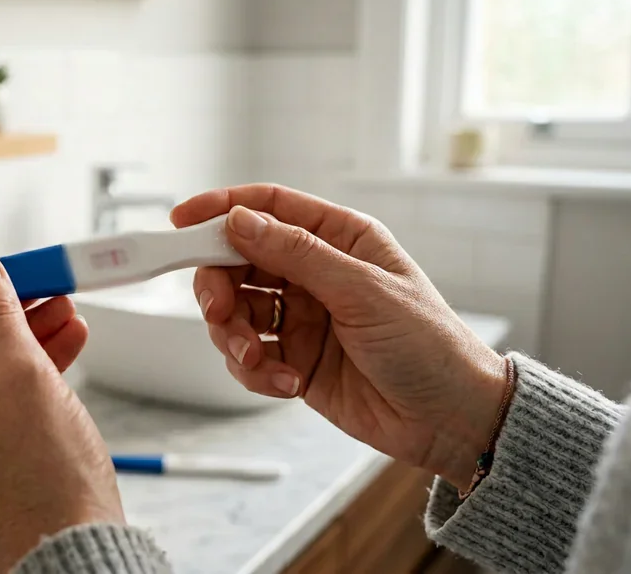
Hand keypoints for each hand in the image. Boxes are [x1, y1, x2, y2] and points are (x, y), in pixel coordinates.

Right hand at [171, 185, 507, 487]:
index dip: (221, 210)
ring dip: (234, 337)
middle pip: (239, 263)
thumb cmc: (428, 345)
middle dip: (219, 288)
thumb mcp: (362, 291)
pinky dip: (255, 371)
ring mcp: (303, 318)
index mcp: (339, 240)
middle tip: (218, 312)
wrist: (450, 421)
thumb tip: (239, 220)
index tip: (181, 222)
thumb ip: (296, 254)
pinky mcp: (295, 360)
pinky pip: (250, 357)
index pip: (268, 209)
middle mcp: (316, 274)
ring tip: (258, 359)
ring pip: (236, 313)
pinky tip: (285, 384)